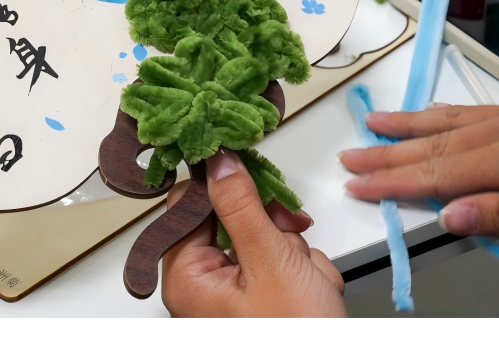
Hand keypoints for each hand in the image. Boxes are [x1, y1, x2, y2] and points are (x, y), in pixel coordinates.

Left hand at [161, 149, 346, 316]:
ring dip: (293, 251)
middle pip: (231, 218)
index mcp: (186, 279)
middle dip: (272, 228)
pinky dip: (302, 269)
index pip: (189, 205)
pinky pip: (279, 261)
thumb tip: (218, 161)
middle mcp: (202, 287)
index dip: (222, 184)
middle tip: (289, 241)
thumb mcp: (270, 261)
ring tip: (307, 280)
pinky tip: (312, 289)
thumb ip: (241, 205)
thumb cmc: (294, 337)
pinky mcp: (259, 300)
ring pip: (262, 237)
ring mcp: (232, 295)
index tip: (250, 173)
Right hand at [339, 102, 498, 237]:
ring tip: (370, 126)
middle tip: (348, 160)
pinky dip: (437, 112)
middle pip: (434, 144)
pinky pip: (467, 109)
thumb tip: (452, 215)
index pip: (439, 174)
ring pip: (446, 121)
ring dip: (405, 126)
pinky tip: (425, 114)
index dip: (395, 182)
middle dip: (387, 154)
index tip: (360, 188)